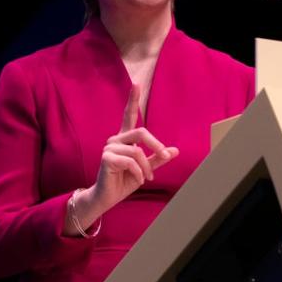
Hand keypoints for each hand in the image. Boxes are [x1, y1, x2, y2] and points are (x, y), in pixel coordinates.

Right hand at [69, 84, 178, 232]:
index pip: (128, 116)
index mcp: (125, 139)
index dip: (132, 100)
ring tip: (146, 178)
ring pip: (138, 151)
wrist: (108, 197)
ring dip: (147, 167)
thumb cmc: (124, 181)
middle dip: (156, 145)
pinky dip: (139, 173)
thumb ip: (157, 159)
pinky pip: (131, 161)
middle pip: (140, 132)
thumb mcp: (145, 170)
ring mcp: (109, 148)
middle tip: (164, 156)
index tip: (136, 84)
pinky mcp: (106, 158)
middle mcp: (116, 140)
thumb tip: (175, 151)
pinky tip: (138, 180)